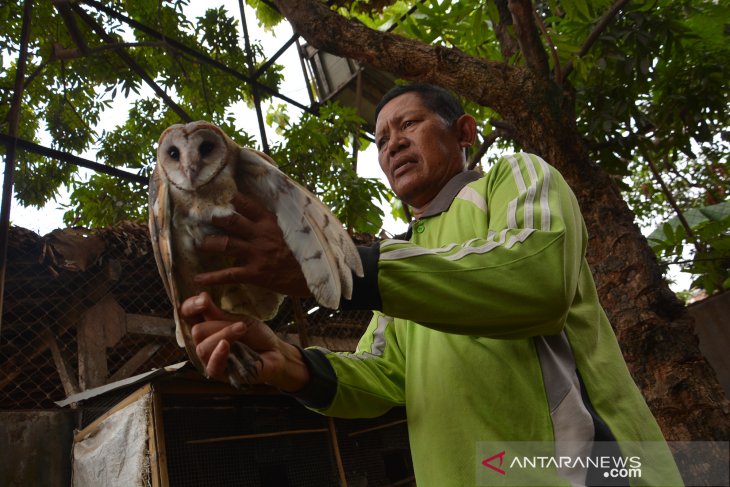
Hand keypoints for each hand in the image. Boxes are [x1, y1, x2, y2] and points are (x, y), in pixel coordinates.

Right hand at [180, 292, 309, 391]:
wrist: (275, 352)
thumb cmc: (257, 336)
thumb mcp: (238, 319)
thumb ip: (216, 313)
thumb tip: (200, 295)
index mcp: (206, 326)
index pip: (186, 315)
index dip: (190, 306)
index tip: (203, 299)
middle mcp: (203, 343)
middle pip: (195, 331)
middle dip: (218, 325)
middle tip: (241, 325)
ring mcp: (209, 359)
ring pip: (202, 347)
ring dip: (225, 335)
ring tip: (243, 331)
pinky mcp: (219, 374)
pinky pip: (211, 365)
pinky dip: (219, 354)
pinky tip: (227, 346)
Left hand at [193, 193, 310, 296]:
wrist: (314, 276)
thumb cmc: (306, 254)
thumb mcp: (295, 231)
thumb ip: (280, 223)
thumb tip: (276, 214)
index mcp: (271, 222)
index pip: (249, 205)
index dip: (234, 199)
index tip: (223, 197)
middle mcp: (261, 234)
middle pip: (231, 221)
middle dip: (215, 219)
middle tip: (201, 218)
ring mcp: (256, 253)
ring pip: (225, 244)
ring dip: (208, 244)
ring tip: (197, 245)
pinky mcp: (255, 273)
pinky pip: (229, 274)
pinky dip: (212, 277)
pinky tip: (199, 279)